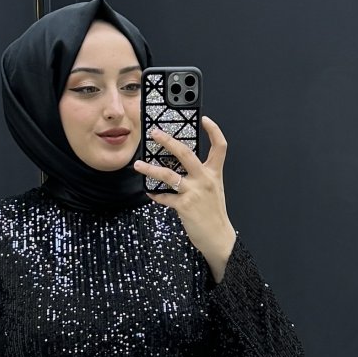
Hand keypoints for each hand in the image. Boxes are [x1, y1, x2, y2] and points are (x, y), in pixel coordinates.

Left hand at [133, 115, 236, 276]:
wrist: (218, 237)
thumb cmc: (214, 214)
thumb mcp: (213, 190)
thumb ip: (201, 177)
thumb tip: (182, 168)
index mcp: (214, 173)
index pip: (220, 147)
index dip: (214, 131)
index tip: (205, 119)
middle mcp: (205, 179)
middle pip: (186, 153)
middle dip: (168, 141)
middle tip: (155, 133)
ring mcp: (194, 192)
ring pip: (168, 175)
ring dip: (150, 169)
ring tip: (138, 164)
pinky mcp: (184, 206)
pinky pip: (165, 198)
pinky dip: (156, 195)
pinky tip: (149, 193)